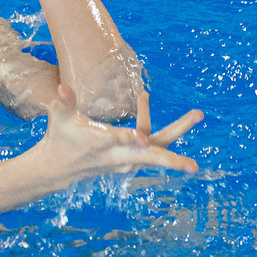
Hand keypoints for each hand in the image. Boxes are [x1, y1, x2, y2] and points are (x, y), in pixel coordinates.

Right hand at [36, 83, 202, 182]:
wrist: (59, 168)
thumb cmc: (59, 138)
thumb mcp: (59, 119)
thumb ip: (64, 103)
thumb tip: (63, 88)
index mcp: (102, 144)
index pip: (120, 142)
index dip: (131, 139)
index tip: (143, 140)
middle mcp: (119, 155)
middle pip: (152, 158)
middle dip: (173, 161)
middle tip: (194, 166)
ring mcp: (127, 159)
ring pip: (159, 148)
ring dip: (178, 130)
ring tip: (197, 114)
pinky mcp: (130, 158)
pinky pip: (148, 141)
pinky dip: (148, 122)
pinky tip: (143, 98)